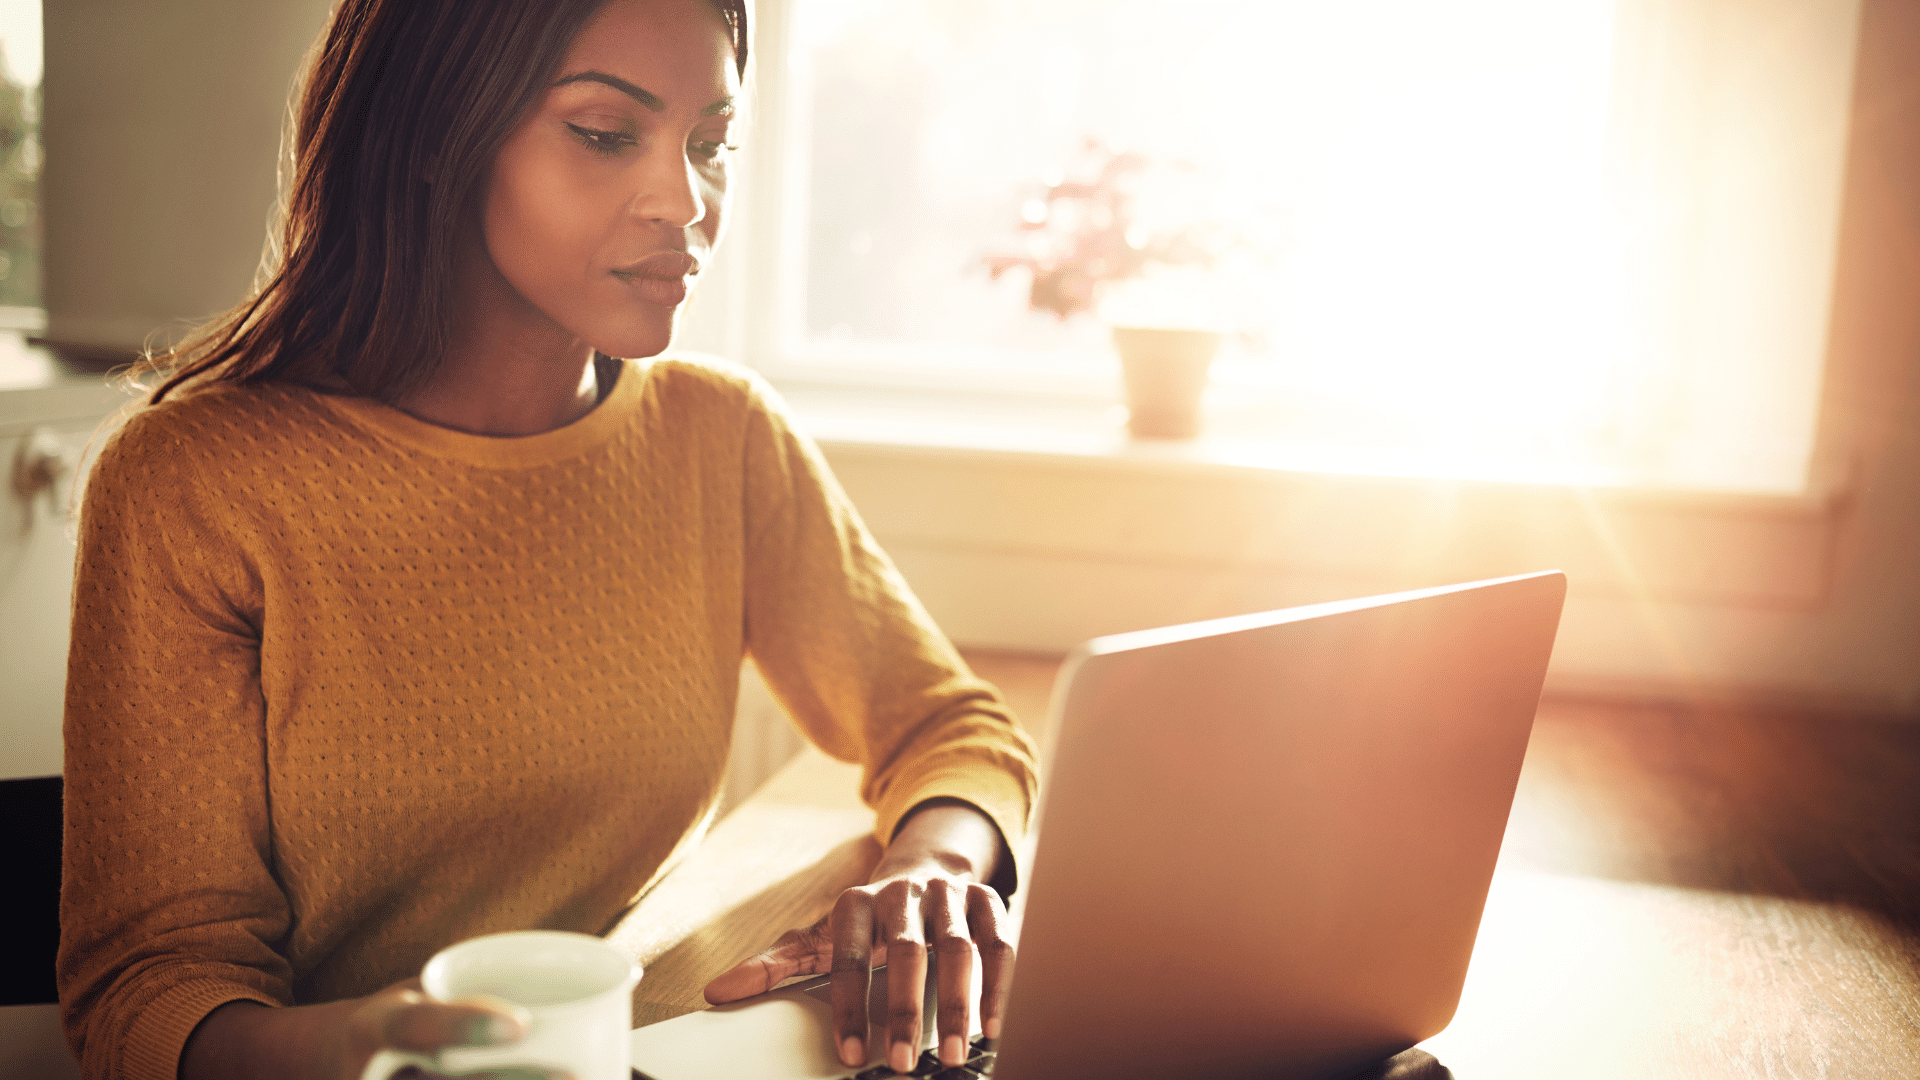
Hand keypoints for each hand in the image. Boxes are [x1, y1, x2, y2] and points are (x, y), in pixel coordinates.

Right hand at [181, 979, 560, 1079]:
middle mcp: (372, 1076)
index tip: (521, 1023)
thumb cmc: (396, 1025)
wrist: (323, 1066)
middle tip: (576, 1074)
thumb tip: (571, 995)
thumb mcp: (417, 998)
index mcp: (378, 1028)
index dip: (466, 1023)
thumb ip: (472, 996)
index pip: (419, 1027)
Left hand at [704, 801, 1013, 1072]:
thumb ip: (776, 966)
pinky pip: (1000, 944)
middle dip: (905, 1010)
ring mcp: (949, 895)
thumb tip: (717, 991)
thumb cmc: (868, 921)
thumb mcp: (821, 937)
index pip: (848, 956)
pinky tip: (990, 1026)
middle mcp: (903, 893)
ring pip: (958, 949)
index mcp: (856, 902)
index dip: (849, 1007)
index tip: (850, 1054)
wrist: (925, 871)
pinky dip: (999, 986)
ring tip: (952, 1053)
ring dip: (956, 1004)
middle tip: (903, 1062)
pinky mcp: (987, 901)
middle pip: (906, 952)